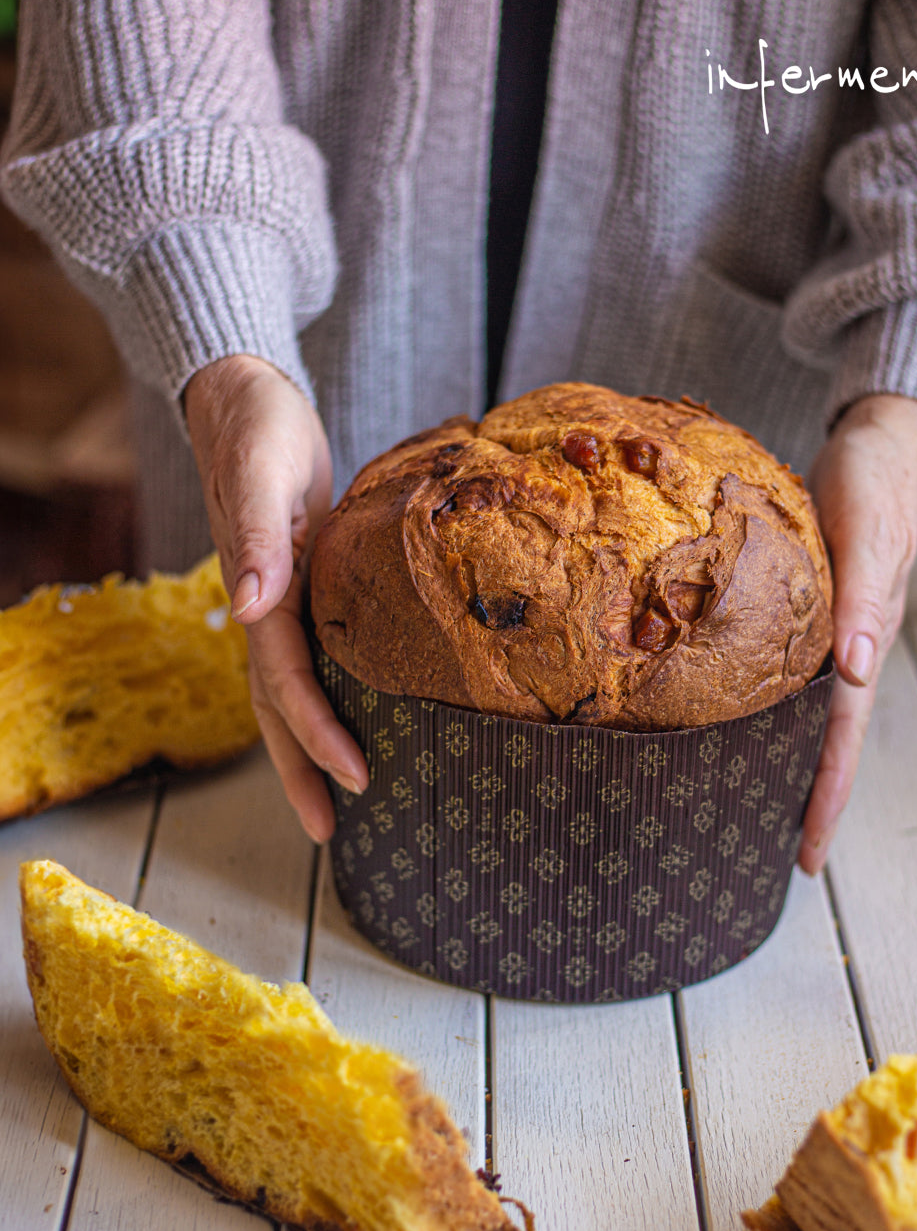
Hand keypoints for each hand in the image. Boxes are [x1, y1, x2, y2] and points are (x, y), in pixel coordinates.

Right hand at [185, 355, 367, 841]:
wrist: (244, 400)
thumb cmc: (258, 428)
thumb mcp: (262, 472)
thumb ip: (258, 539)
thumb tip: (248, 609)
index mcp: (263, 593)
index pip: (288, 683)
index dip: (319, 734)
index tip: (358, 777)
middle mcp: (267, 610)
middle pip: (280, 707)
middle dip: (304, 770)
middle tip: (332, 830)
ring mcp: (280, 603)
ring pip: (290, 692)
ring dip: (307, 747)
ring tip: (338, 797)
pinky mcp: (301, 588)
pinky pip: (308, 660)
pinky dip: (323, 699)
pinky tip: (353, 715)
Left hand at [798, 393, 916, 874]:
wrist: (875, 441)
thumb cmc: (874, 483)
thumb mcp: (870, 534)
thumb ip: (862, 599)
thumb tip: (858, 672)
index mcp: (864, 641)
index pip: (843, 736)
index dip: (827, 796)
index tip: (809, 853)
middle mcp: (845, 648)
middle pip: (825, 738)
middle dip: (808, 798)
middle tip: (784, 857)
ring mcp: (827, 632)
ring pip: (806, 712)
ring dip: (786, 758)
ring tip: (755, 805)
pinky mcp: (807, 608)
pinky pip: (788, 672)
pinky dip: (769, 705)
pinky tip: (741, 718)